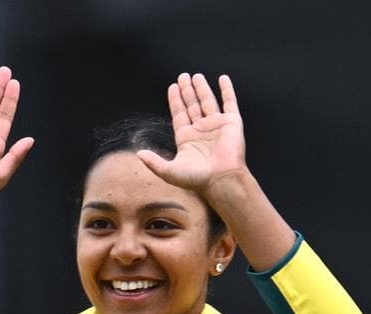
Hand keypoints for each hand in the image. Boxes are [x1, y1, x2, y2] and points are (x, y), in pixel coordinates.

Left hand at [137, 73, 245, 193]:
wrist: (221, 180)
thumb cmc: (196, 179)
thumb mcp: (168, 171)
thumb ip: (153, 162)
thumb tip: (138, 154)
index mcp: (187, 138)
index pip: (179, 114)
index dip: (175, 101)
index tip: (172, 87)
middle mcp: (201, 130)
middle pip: (192, 105)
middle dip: (187, 91)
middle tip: (182, 76)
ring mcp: (217, 125)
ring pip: (207, 101)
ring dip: (201, 88)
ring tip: (195, 76)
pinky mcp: (232, 122)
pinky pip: (229, 102)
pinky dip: (227, 90)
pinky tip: (222, 78)